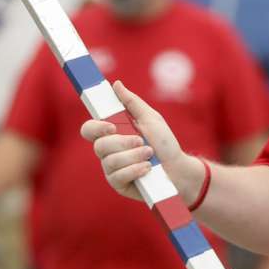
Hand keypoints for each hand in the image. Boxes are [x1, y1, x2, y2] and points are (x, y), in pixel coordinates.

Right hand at [80, 81, 202, 202]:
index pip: (89, 129)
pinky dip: (135, 170)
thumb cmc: (164, 143)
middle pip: (99, 146)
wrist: (178, 168)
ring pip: (110, 161)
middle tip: (141, 141)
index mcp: (112, 133)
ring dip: (134, 156)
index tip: (112, 127)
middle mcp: (108, 151)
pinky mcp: (118, 184)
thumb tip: (116, 84)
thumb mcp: (151, 118)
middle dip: (123, 143)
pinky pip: (118, 177)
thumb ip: (132, 102)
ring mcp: (111, 169)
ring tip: (150, 155)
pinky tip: (147, 168)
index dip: (95, 127)